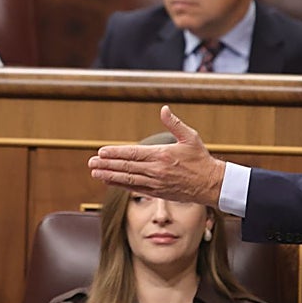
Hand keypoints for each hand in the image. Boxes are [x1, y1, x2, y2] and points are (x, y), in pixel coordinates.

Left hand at [88, 106, 224, 204]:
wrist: (211, 184)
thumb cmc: (201, 159)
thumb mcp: (190, 137)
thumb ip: (174, 123)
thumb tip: (163, 109)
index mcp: (162, 155)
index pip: (133, 153)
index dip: (115, 153)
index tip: (101, 152)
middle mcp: (156, 170)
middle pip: (126, 167)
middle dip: (106, 165)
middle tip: (90, 163)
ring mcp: (156, 183)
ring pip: (128, 179)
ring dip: (109, 176)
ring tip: (94, 173)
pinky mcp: (157, 192)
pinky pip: (135, 188)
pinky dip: (121, 185)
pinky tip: (110, 182)